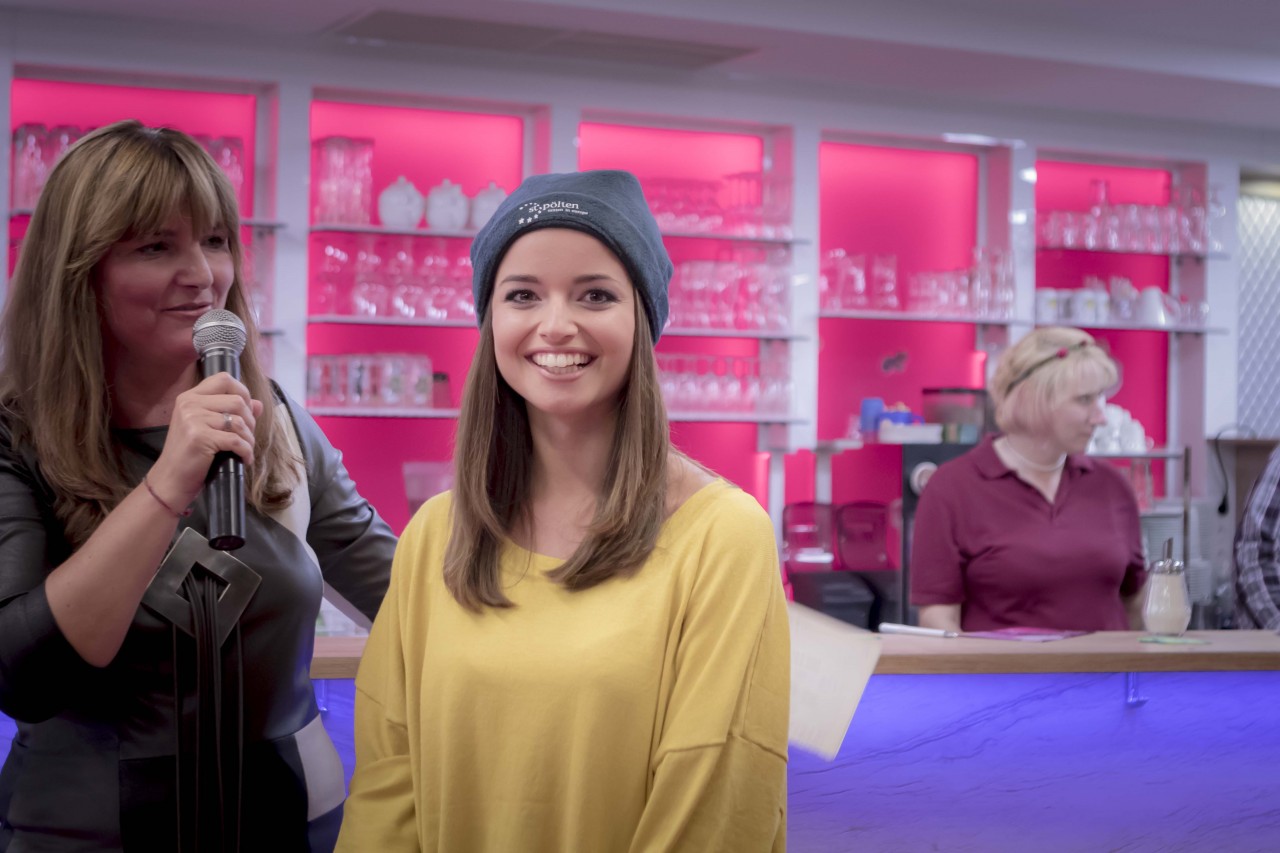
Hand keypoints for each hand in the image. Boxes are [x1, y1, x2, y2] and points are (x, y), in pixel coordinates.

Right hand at [146, 373, 263, 511]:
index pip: (224, 379)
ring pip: (239, 421)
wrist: (170, 480)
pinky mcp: (199, 437)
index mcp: (190, 397)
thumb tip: (259, 404)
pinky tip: (244, 459)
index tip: (246, 412)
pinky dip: (246, 451)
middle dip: (250, 421)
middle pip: (237, 400)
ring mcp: (193, 419)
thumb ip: (232, 413)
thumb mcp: (209, 428)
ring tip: (246, 450)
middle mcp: (189, 404)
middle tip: (247, 437)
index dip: (243, 392)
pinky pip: (236, 440)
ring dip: (249, 439)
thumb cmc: (191, 455)